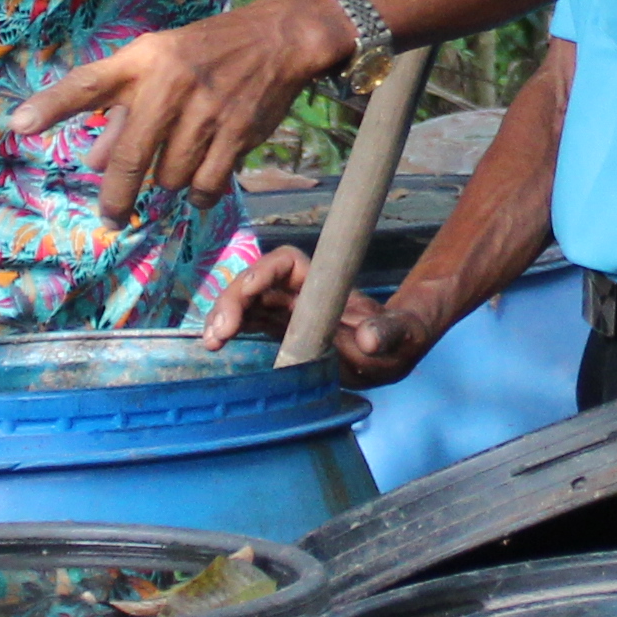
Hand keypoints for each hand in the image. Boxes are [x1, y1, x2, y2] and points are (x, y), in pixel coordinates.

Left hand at [13, 0, 353, 221]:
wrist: (276, 41)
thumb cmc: (203, 54)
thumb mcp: (158, 65)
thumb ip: (121, 111)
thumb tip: (93, 163)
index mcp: (142, 60)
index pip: (88, 83)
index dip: (52, 105)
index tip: (19, 125)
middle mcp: (169, 83)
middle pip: (130, 156)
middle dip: (117, 196)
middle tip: (110, 217)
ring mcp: (205, 110)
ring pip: (169, 176)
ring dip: (168, 181)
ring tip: (180, 161)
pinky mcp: (237, 133)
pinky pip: (205, 185)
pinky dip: (199, 193)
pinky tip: (201, 181)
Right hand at [192, 246, 434, 388]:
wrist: (395, 352)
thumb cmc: (401, 336)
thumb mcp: (404, 335)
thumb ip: (390, 333)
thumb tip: (368, 338)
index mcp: (325, 285)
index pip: (287, 264)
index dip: (265, 271)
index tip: (251, 289)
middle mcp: (300, 293)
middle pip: (256, 283)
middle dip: (233, 300)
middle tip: (219, 332)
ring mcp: (285, 313)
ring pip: (246, 303)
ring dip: (224, 317)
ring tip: (212, 342)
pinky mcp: (278, 333)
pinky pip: (247, 324)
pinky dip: (229, 332)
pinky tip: (215, 346)